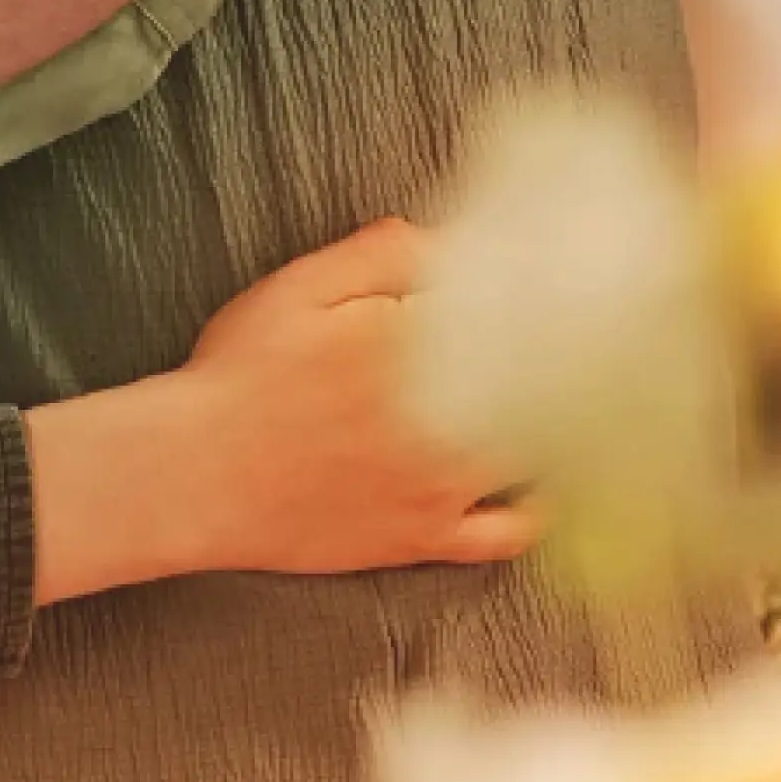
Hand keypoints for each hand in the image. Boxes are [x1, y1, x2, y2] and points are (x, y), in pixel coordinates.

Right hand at [25, 220, 531, 599]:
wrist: (193, 475)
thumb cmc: (238, 378)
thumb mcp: (298, 288)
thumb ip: (383, 254)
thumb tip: (451, 244)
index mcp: (421, 344)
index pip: (521, 315)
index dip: (553, 301)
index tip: (569, 289)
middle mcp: (449, 417)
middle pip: (550, 386)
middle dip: (569, 361)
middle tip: (587, 344)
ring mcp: (444, 484)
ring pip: (542, 455)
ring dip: (563, 429)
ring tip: (572, 406)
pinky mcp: (426, 536)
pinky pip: (508, 532)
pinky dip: (537, 509)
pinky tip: (541, 486)